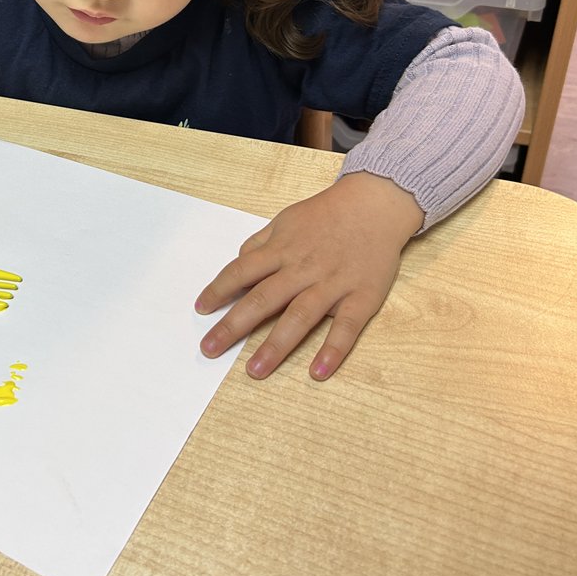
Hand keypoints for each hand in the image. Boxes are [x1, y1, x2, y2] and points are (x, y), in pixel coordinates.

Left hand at [194, 172, 423, 379]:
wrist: (376, 204)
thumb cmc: (326, 215)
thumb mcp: (285, 221)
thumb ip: (260, 244)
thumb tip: (239, 264)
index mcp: (281, 250)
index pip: (241, 271)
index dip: (218, 290)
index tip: (201, 310)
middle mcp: (303, 268)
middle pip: (263, 299)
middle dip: (233, 326)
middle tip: (209, 350)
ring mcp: (332, 284)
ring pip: (299, 316)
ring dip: (275, 346)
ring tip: (254, 370)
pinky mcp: (362, 297)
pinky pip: (346, 327)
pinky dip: (333, 350)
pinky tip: (317, 372)